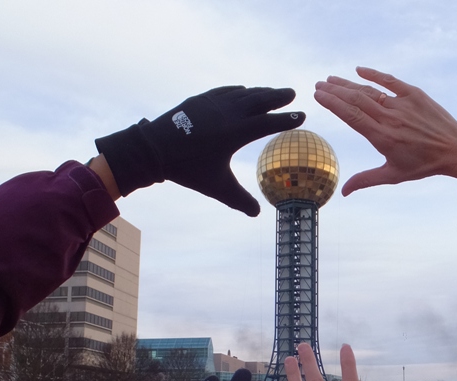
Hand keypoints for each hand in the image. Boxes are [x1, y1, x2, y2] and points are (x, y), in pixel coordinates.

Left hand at [96, 86, 305, 214]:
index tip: (301, 116)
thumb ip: (240, 200)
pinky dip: (237, 91)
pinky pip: (225, 92)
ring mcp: (213, 104)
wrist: (154, 149)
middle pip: (258, 100)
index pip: (267, 123)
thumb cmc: (189, 170)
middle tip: (292, 92)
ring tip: (271, 92)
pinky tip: (241, 91)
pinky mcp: (200, 100)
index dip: (286, 120)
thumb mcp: (218, 188)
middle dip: (277, 96)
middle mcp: (228, 113)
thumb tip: (257, 214)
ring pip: (242, 94)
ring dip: (259, 92)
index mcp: (236, 132)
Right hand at [314, 67, 456, 194]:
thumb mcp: (393, 175)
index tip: (318, 96)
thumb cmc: (423, 165)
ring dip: (348, 83)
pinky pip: (390, 81)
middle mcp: (390, 117)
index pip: (351, 115)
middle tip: (319, 85)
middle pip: (356, 99)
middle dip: (335, 91)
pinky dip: (374, 74)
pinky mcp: (415, 94)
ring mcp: (402, 104)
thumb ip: (366, 180)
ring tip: (332, 80)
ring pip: (370, 89)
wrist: (455, 150)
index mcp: (382, 137)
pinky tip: (359, 69)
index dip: (333, 103)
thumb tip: (343, 192)